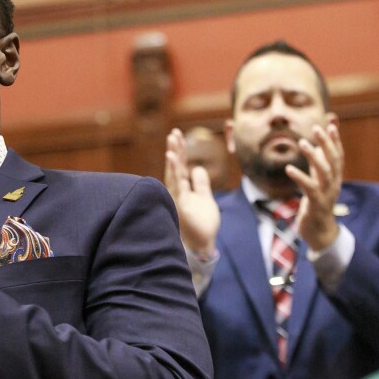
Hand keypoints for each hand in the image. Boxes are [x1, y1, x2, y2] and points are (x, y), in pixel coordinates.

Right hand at [164, 128, 219, 253]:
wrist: (202, 245)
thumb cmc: (202, 224)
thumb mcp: (206, 199)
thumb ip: (201, 184)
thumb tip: (197, 168)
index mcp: (183, 189)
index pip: (180, 166)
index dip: (180, 151)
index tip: (177, 136)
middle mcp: (177, 191)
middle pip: (175, 166)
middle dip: (175, 149)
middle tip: (174, 133)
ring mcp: (177, 197)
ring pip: (174, 173)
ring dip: (173, 157)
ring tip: (172, 142)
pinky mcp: (180, 204)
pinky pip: (177, 184)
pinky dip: (174, 170)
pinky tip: (173, 158)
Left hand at [287, 124, 343, 251]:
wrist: (319, 232)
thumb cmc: (316, 204)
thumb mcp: (317, 181)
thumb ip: (317, 164)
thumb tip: (317, 146)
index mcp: (335, 178)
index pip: (338, 155)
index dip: (335, 139)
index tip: (331, 122)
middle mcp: (334, 183)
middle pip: (334, 160)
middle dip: (327, 143)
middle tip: (316, 128)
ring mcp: (327, 194)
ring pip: (324, 171)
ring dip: (314, 156)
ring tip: (302, 143)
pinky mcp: (317, 204)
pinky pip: (309, 188)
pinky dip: (300, 177)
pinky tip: (289, 168)